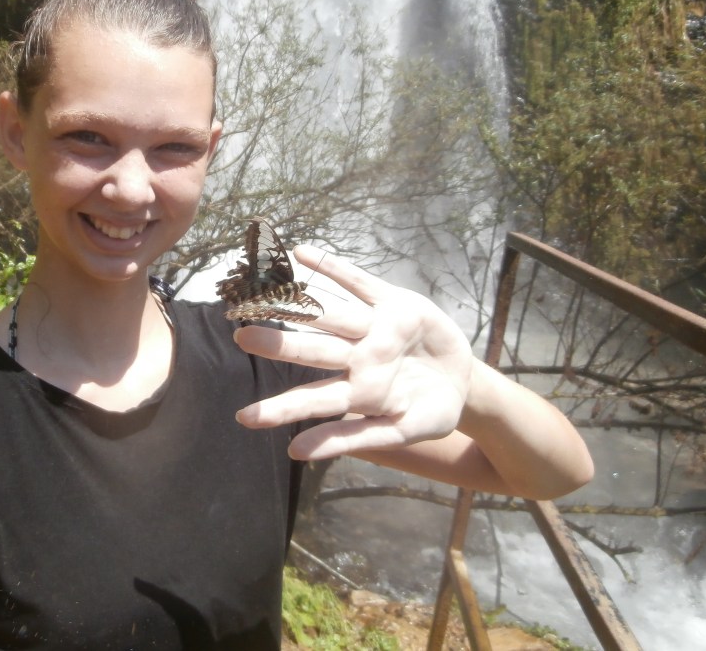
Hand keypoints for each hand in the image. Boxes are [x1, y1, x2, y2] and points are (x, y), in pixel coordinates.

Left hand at [234, 244, 473, 459]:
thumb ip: (350, 439)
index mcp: (357, 391)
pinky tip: (302, 252)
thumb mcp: (398, 432)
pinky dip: (332, 267)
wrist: (465, 384)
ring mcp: (373, 327)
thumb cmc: (427, 412)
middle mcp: (357, 356)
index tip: (245, 418)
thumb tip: (296, 453)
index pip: (313, 398)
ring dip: (297, 304)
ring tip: (260, 295)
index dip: (282, 408)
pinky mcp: (394, 302)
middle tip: (240, 336)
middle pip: (314, 348)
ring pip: (330, 314)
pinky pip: (359, 281)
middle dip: (280, 343)